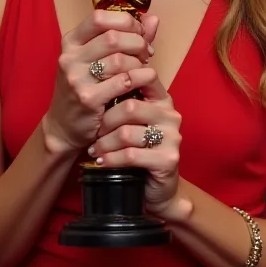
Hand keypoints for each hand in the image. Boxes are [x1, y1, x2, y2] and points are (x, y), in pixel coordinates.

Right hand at [42, 11, 158, 154]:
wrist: (65, 126)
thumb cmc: (87, 87)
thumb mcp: (98, 59)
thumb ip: (127, 37)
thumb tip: (153, 19)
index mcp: (71, 41)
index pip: (99, 17)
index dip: (125, 21)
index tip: (139, 32)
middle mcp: (70, 57)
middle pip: (113, 37)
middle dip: (137, 43)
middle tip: (146, 53)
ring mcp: (76, 78)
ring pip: (119, 59)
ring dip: (139, 63)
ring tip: (142, 69)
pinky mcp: (87, 99)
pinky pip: (123, 82)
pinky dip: (139, 79)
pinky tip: (142, 82)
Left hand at [89, 69, 181, 215]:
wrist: (157, 188)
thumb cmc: (139, 150)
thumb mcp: (133, 123)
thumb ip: (125, 102)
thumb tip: (97, 81)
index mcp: (163, 101)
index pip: (145, 77)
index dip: (120, 80)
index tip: (99, 91)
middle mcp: (170, 115)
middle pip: (129, 107)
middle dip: (106, 121)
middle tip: (94, 131)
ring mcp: (172, 137)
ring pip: (126, 132)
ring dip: (105, 143)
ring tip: (95, 149)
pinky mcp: (168, 159)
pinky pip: (130, 155)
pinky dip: (111, 158)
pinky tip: (102, 161)